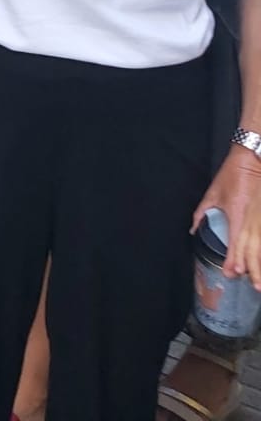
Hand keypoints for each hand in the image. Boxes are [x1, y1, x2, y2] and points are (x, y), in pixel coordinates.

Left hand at [195, 148, 260, 284]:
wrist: (252, 160)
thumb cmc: (232, 176)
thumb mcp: (212, 193)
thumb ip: (201, 213)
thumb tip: (193, 228)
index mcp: (236, 215)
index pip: (235, 244)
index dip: (234, 260)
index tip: (232, 273)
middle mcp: (251, 220)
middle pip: (253, 250)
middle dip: (252, 269)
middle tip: (253, 286)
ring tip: (260, 279)